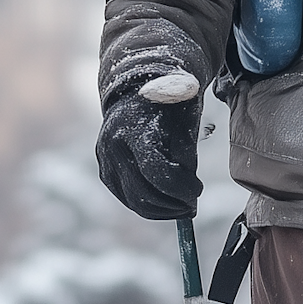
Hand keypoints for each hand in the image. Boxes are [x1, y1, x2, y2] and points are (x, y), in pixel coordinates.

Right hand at [95, 76, 202, 220]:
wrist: (137, 92)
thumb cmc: (167, 104)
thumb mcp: (183, 119)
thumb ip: (186, 152)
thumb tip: (189, 189)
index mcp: (132, 128)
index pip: (155, 170)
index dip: (180, 186)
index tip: (198, 190)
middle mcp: (111, 145)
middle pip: (142, 191)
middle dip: (172, 204)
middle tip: (193, 205)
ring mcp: (104, 160)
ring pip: (133, 201)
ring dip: (161, 211)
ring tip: (183, 208)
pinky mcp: (105, 172)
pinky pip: (126, 198)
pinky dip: (148, 207)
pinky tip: (167, 205)